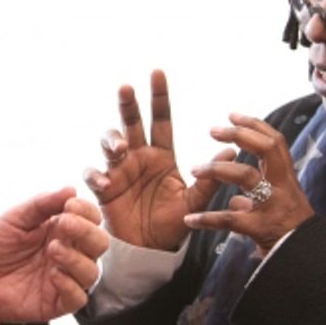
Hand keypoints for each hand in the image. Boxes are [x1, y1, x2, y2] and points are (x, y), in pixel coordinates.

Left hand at [0, 187, 108, 322]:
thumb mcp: (17, 217)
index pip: (92, 219)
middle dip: (86, 232)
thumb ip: (43, 204)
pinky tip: (53, 274)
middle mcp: (71, 253)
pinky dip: (70, 285)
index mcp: (64, 230)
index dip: (87, 211)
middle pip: (99, 244)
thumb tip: (72, 189)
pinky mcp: (56, 303)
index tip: (70, 205)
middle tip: (64, 224)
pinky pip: (77, 299)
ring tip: (52, 249)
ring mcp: (65, 278)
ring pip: (92, 272)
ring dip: (76, 258)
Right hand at [82, 70, 227, 249]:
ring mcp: (119, 171)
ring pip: (109, 142)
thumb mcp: (194, 201)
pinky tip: (106, 183)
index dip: (159, 97)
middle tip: (126, 88)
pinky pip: (94, 175)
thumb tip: (231, 150)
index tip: (157, 72)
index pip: (161, 120)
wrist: (151, 251)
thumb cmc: (172, 224)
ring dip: (111, 140)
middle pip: (131, 123)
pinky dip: (97, 175)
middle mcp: (138, 157)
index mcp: (162, 155)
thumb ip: (210, 178)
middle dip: (128, 104)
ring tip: (120, 148)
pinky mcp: (104, 189)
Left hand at [184, 112, 313, 252]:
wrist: (309, 265)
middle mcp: (284, 188)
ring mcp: (274, 206)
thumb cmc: (293, 238)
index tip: (233, 115)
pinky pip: (231, 220)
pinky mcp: (262, 229)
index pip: (275, 143)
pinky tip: (189, 220)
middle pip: (267, 149)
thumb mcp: (279, 213)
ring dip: (218, 169)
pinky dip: (208, 219)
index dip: (255, 125)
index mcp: (287, 181)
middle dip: (241, 135)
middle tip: (213, 130)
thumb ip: (256, 203)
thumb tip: (235, 201)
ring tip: (195, 169)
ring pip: (247, 177)